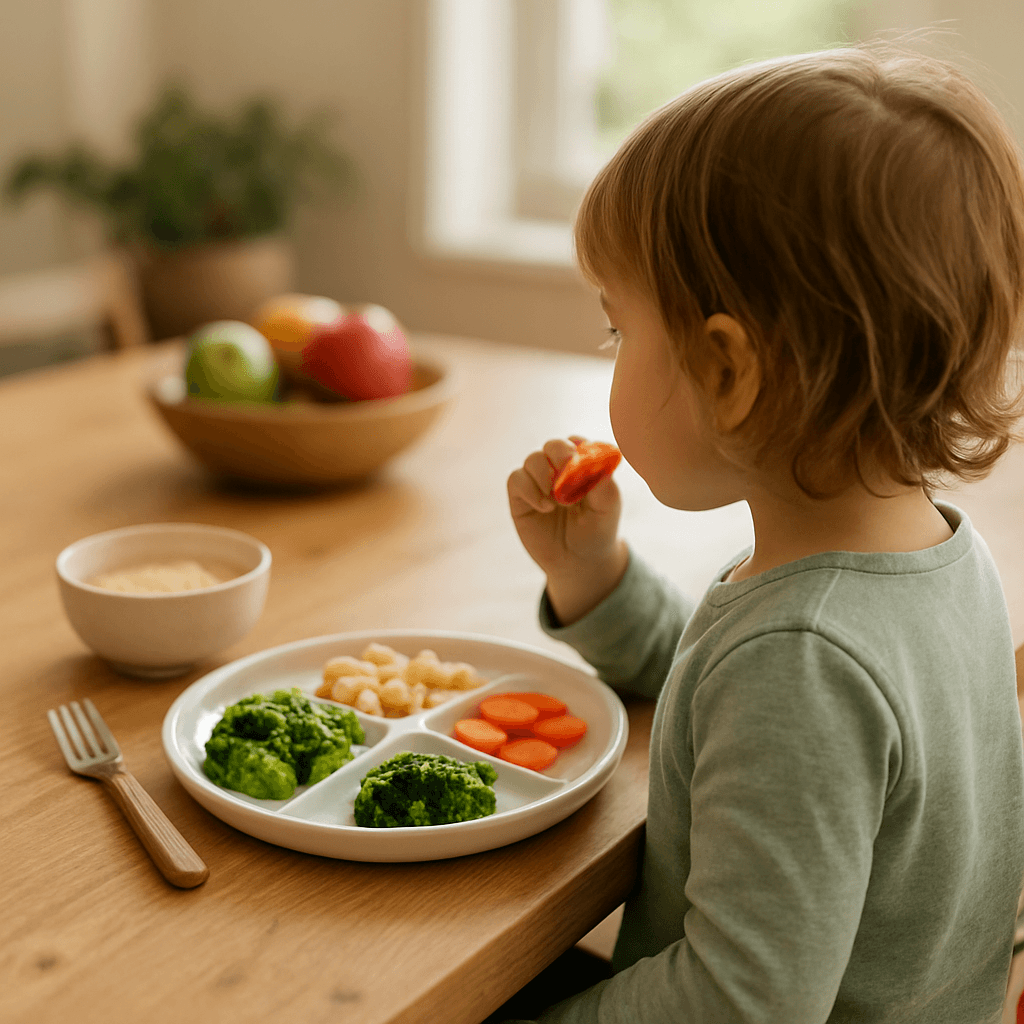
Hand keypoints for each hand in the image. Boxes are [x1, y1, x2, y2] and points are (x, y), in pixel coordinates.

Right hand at [507, 436, 627, 624]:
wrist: (578, 563)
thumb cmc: (597, 531)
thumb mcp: (607, 510)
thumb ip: (604, 486)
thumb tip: (597, 464)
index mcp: (583, 466)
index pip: (578, 443)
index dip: (578, 446)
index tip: (580, 458)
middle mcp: (559, 470)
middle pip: (553, 445)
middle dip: (559, 453)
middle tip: (565, 470)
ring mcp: (538, 482)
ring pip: (533, 460)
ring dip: (543, 475)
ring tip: (556, 500)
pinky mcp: (521, 497)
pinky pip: (516, 479)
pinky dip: (529, 489)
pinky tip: (545, 507)